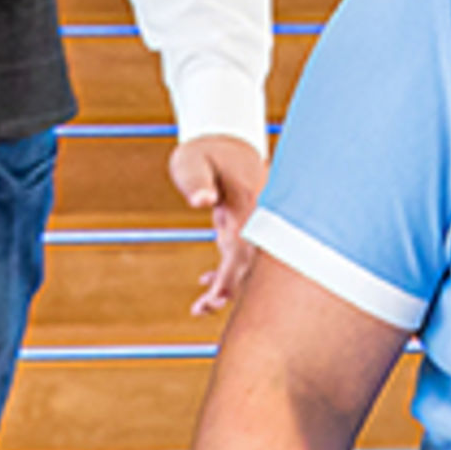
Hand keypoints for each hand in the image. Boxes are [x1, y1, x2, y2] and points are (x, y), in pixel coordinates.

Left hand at [169, 134, 266, 315]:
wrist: (223, 141)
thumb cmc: (204, 152)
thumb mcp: (193, 162)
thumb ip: (196, 180)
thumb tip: (201, 200)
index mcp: (252, 206)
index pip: (246, 248)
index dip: (233, 275)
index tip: (216, 295)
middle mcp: (257, 220)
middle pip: (250, 264)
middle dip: (231, 289)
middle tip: (204, 307)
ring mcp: (253, 226)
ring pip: (246, 265)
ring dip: (227, 287)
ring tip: (199, 308)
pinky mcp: (244, 229)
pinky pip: (240, 258)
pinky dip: (225, 274)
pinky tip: (204, 285)